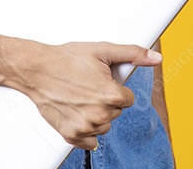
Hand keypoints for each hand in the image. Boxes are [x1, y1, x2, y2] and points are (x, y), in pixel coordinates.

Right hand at [15, 41, 162, 149]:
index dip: (116, 88)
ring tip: (81, 98)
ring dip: (97, 115)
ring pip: (104, 125)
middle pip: (116, 112)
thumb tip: (155, 58)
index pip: (128, 99)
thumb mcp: (102, 50)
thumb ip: (133, 54)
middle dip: (106, 100)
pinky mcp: (72, 135)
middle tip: (88, 86)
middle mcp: (100, 114)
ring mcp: (85, 126)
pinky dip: (86, 129)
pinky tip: (77, 113)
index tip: (102, 81)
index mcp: (110, 94)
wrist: (37, 70)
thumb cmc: (66, 59)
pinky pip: (90, 141)